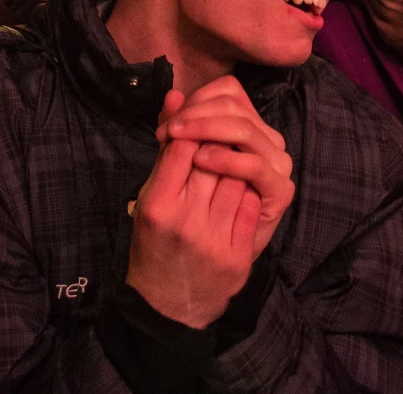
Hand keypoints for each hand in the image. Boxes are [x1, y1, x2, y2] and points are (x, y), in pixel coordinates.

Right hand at [126, 102, 260, 329]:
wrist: (168, 305)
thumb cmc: (155, 242)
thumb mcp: (149, 196)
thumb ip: (166, 148)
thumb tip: (175, 96)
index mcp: (158, 205)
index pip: (181, 146)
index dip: (190, 130)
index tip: (191, 132)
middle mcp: (186, 222)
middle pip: (213, 157)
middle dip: (215, 144)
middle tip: (215, 144)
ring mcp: (215, 240)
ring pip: (238, 177)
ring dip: (236, 165)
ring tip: (227, 167)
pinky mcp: (239, 256)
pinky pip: (253, 205)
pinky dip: (248, 192)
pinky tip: (239, 192)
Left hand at [157, 76, 294, 258]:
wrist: (200, 270)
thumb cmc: (189, 213)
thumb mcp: (179, 167)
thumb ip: (176, 132)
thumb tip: (171, 95)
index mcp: (248, 126)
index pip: (228, 91)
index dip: (195, 101)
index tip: (166, 125)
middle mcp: (267, 139)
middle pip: (233, 106)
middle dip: (195, 115)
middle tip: (167, 133)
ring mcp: (277, 163)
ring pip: (244, 128)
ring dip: (208, 129)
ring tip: (180, 143)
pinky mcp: (280, 191)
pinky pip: (256, 164)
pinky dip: (227, 157)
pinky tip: (202, 161)